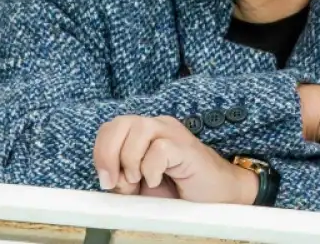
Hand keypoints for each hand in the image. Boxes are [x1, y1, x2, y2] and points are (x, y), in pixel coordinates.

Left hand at [92, 115, 257, 204]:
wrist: (218, 197)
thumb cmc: (180, 190)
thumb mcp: (141, 187)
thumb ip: (123, 180)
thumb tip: (109, 180)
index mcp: (143, 133)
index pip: (111, 128)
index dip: (101, 152)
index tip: (106, 181)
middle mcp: (157, 126)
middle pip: (120, 123)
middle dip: (109, 154)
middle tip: (115, 181)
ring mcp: (173, 133)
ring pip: (139, 128)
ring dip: (130, 159)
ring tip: (140, 179)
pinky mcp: (186, 147)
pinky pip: (160, 148)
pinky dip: (151, 168)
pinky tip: (158, 179)